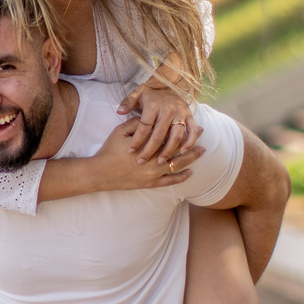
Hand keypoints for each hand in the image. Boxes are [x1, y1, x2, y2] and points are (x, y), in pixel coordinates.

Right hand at [87, 118, 203, 190]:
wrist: (100, 172)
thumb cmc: (109, 150)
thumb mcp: (121, 131)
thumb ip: (137, 124)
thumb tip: (150, 119)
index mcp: (148, 145)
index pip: (170, 135)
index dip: (182, 129)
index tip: (193, 124)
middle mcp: (154, 160)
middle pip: (178, 149)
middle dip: (191, 142)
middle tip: (202, 136)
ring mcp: (153, 174)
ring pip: (178, 165)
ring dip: (191, 158)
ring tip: (201, 152)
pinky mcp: (150, 184)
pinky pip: (170, 181)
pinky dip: (181, 177)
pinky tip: (190, 172)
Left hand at [118, 79, 197, 162]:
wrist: (169, 82)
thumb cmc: (151, 92)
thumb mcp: (137, 93)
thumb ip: (128, 102)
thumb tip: (119, 111)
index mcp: (153, 105)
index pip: (144, 127)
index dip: (137, 140)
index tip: (130, 151)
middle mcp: (168, 109)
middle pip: (159, 134)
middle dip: (149, 150)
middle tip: (141, 162)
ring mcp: (180, 113)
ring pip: (176, 135)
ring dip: (169, 150)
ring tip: (160, 162)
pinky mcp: (189, 116)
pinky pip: (192, 130)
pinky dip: (190, 142)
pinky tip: (182, 152)